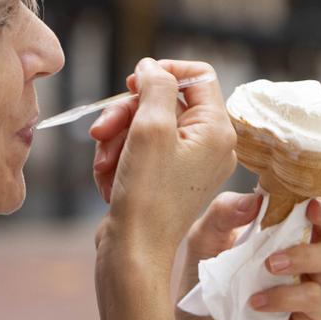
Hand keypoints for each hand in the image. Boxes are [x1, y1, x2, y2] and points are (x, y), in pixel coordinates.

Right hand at [89, 58, 236, 272]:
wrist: (133, 252)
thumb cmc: (147, 194)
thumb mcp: (151, 127)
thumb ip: (156, 85)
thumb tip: (152, 66)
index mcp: (218, 129)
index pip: (198, 75)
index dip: (163, 71)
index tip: (132, 83)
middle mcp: (210, 144)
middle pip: (165, 101)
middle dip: (128, 112)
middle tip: (102, 129)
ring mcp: (189, 163)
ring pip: (146, 125)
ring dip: (117, 137)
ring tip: (104, 162)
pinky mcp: (168, 179)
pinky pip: (140, 150)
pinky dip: (119, 158)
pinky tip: (106, 177)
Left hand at [175, 191, 320, 319]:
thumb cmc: (203, 285)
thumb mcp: (202, 241)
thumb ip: (223, 214)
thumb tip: (256, 199)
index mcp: (279, 232)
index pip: (306, 205)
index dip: (311, 193)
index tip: (303, 190)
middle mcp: (301, 256)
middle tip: (311, 210)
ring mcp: (307, 287)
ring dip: (302, 256)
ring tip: (268, 265)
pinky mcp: (308, 319)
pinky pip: (315, 300)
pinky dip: (287, 296)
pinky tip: (256, 303)